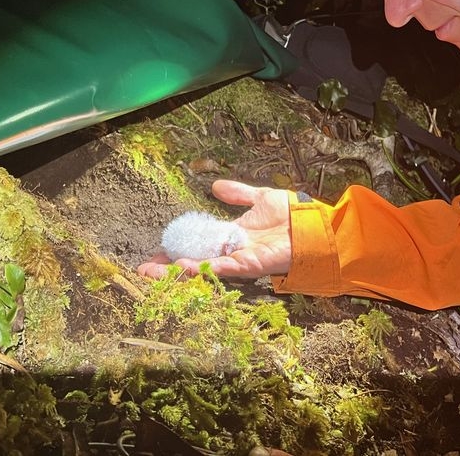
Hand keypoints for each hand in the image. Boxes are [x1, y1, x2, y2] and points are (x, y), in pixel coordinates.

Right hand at [137, 179, 291, 279]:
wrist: (316, 224)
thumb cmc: (293, 214)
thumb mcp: (260, 198)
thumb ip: (238, 194)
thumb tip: (215, 186)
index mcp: (231, 237)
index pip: (196, 246)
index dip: (174, 252)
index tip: (152, 257)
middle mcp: (232, 252)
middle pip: (195, 262)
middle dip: (169, 269)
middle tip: (143, 271)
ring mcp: (241, 260)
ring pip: (206, 269)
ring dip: (181, 271)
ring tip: (158, 272)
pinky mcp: (253, 264)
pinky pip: (227, 268)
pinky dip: (209, 268)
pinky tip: (189, 267)